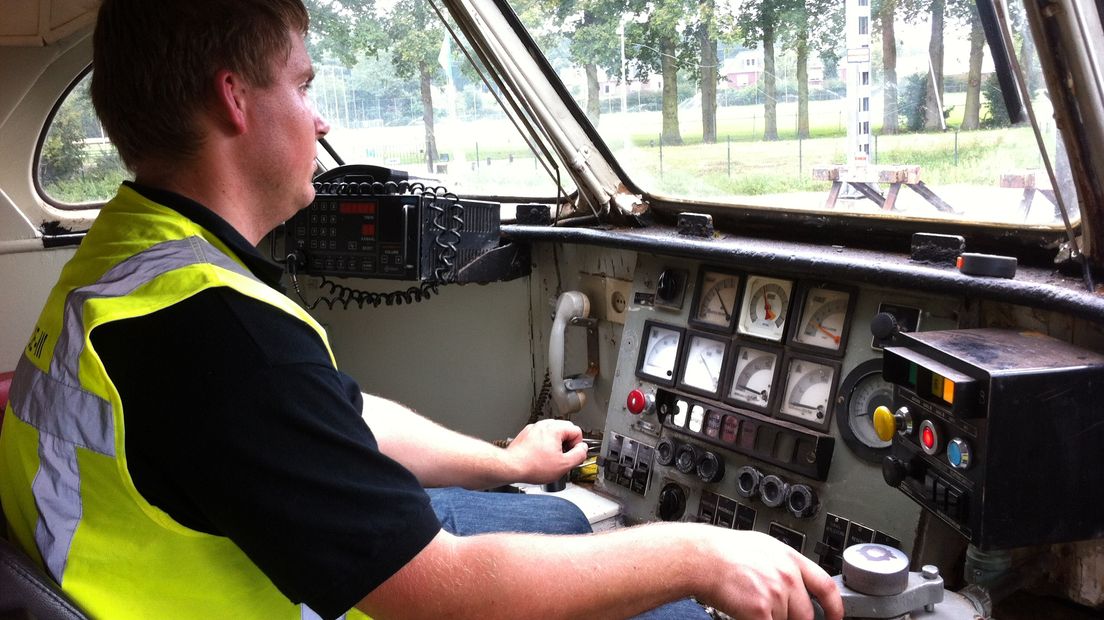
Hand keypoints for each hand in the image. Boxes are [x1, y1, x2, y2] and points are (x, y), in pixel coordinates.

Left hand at [505, 419, 587, 483]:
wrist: (511, 467)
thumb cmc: (533, 466)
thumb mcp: (564, 465)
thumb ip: (579, 455)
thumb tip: (583, 449)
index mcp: (555, 428)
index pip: (576, 431)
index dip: (577, 445)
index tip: (572, 455)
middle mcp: (544, 425)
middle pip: (565, 430)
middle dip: (567, 443)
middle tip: (562, 457)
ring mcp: (534, 429)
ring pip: (552, 433)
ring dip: (555, 444)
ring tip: (550, 458)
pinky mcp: (526, 435)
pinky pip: (541, 437)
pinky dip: (543, 445)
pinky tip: (540, 457)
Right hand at [700, 529, 842, 619]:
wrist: (701, 557)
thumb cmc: (723, 552)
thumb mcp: (762, 548)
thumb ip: (782, 566)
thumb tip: (793, 584)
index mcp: (790, 558)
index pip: (826, 587)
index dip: (835, 608)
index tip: (835, 618)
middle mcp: (787, 575)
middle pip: (807, 614)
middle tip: (778, 616)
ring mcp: (776, 593)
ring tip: (752, 607)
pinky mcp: (762, 610)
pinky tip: (748, 615)